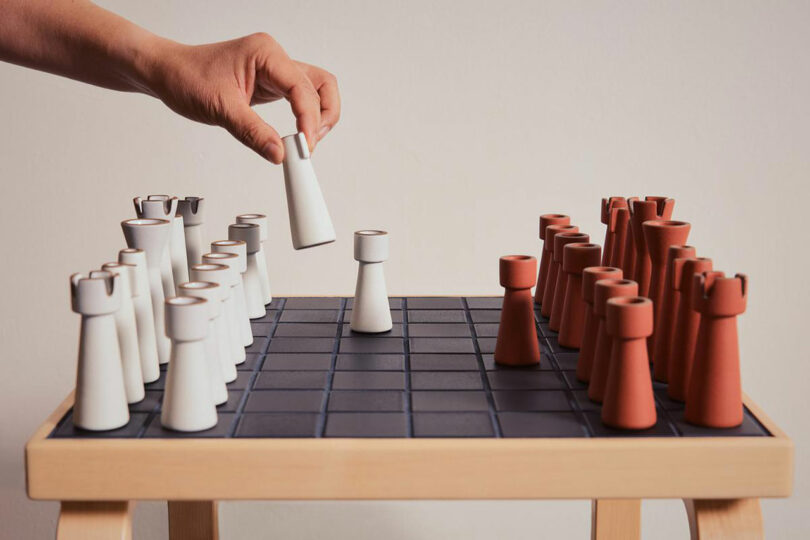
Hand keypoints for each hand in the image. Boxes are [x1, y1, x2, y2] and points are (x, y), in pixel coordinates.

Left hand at [145, 33, 339, 162]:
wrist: (167, 73)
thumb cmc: (187, 78)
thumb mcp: (220, 109)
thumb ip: (253, 132)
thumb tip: (280, 154)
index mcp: (266, 54)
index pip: (302, 88)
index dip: (309, 119)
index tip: (304, 147)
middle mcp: (275, 59)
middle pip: (321, 86)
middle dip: (321, 118)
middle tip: (309, 145)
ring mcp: (275, 71)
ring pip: (316, 92)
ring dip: (319, 117)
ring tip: (306, 142)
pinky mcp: (272, 84)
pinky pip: (300, 99)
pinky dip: (305, 118)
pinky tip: (297, 136)